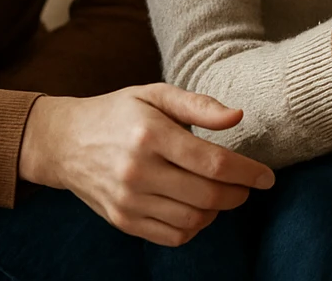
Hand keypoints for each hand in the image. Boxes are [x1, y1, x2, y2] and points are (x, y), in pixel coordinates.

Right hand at [19, 83, 274, 246]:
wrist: (64, 142)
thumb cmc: (119, 112)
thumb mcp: (156, 94)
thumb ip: (199, 105)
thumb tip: (238, 117)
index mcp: (151, 135)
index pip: (213, 163)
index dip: (247, 172)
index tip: (267, 177)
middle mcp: (138, 171)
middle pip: (207, 195)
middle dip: (239, 194)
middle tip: (248, 185)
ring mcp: (128, 200)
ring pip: (193, 220)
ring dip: (218, 211)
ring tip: (222, 193)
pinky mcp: (122, 220)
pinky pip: (171, 236)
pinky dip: (195, 227)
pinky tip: (198, 208)